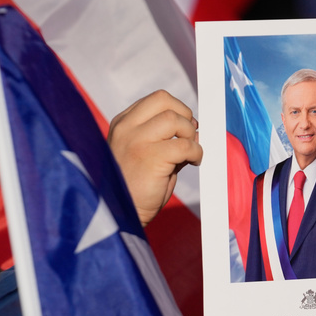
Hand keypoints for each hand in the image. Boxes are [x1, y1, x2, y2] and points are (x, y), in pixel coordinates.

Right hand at [107, 90, 201, 225]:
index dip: (177, 109)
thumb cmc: (134, 187)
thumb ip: (164, 137)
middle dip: (184, 115)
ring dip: (190, 134)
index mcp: (123, 124)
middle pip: (164, 100)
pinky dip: (195, 152)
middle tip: (188, 136)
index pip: (156, 100)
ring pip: (174, 119)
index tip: (183, 127)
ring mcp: (136, 141)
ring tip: (190, 152)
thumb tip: (194, 127)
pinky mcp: (150, 158)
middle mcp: (126, 128)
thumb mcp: (144, 153)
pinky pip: (184, 145)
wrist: (120, 215)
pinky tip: (192, 162)